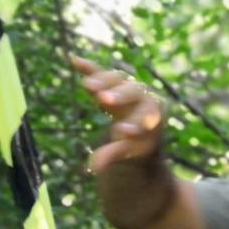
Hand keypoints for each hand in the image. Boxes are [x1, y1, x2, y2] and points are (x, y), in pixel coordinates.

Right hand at [72, 55, 163, 172]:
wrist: (139, 128)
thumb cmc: (137, 145)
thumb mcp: (129, 152)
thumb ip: (113, 155)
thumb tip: (92, 167)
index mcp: (154, 116)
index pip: (148, 116)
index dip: (136, 123)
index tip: (121, 132)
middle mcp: (144, 97)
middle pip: (135, 92)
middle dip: (121, 96)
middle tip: (104, 100)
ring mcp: (127, 87)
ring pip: (119, 79)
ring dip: (104, 80)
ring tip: (87, 87)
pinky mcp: (111, 82)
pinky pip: (101, 72)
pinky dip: (89, 67)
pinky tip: (74, 60)